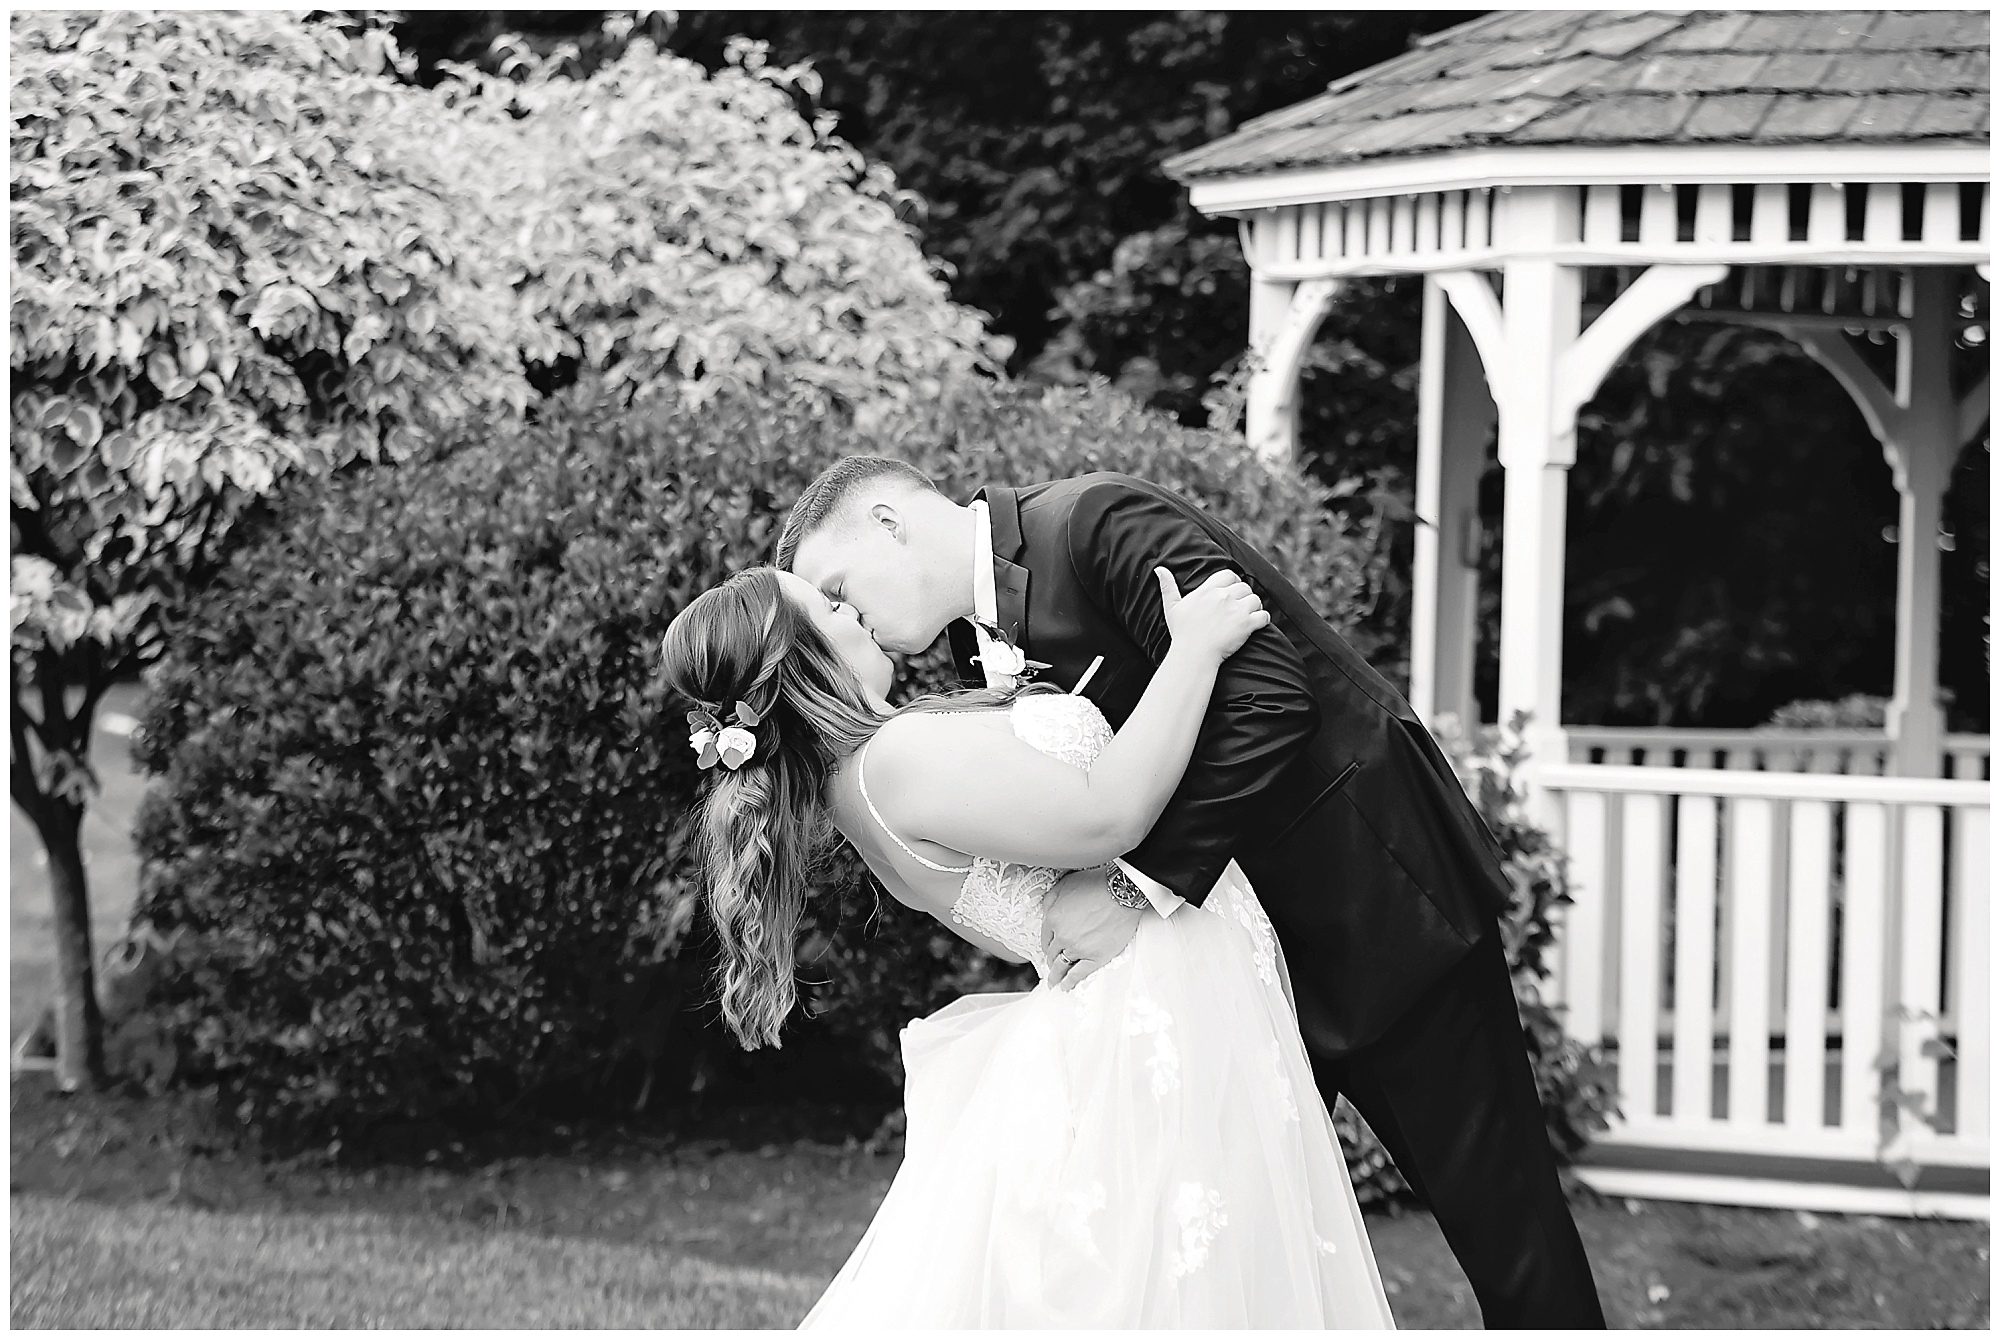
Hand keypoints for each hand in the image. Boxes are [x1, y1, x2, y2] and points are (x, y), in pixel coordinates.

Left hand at [1041, 867, 1143, 988]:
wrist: (1121, 892)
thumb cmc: (1096, 884)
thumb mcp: (1065, 884)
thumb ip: (1051, 900)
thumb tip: (1045, 913)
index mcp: (1053, 919)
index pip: (1045, 938)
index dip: (1047, 945)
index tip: (1048, 951)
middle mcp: (1062, 936)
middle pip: (1052, 954)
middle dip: (1050, 961)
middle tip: (1050, 968)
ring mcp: (1078, 949)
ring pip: (1062, 966)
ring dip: (1056, 976)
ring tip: (1054, 983)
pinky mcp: (1096, 957)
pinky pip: (1079, 974)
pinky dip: (1071, 982)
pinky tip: (1067, 987)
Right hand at [1156, 566, 1268, 664]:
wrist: (1193, 655)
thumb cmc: (1182, 633)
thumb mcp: (1172, 607)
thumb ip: (1168, 586)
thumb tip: (1159, 569)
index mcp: (1207, 590)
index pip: (1228, 575)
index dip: (1233, 582)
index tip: (1231, 592)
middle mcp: (1223, 596)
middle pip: (1244, 586)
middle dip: (1244, 596)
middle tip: (1240, 607)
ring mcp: (1236, 610)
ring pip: (1255, 599)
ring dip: (1254, 607)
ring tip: (1248, 615)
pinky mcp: (1247, 624)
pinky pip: (1263, 616)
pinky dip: (1262, 620)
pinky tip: (1256, 624)